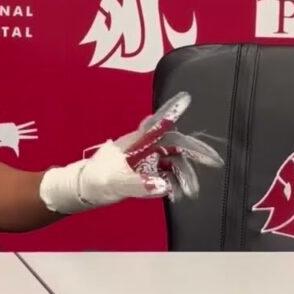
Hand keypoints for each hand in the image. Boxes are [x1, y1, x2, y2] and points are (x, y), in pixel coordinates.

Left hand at [39, 92, 223, 214]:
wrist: (80, 190)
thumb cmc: (93, 181)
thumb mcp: (114, 183)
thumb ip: (139, 184)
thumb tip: (163, 185)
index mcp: (133, 144)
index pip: (156, 126)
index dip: (171, 113)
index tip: (186, 101)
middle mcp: (140, 148)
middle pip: (172, 145)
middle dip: (193, 152)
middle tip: (213, 162)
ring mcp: (142, 160)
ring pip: (170, 161)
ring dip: (184, 174)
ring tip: (191, 191)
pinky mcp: (141, 172)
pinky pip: (163, 173)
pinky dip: (173, 182)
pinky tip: (178, 193)